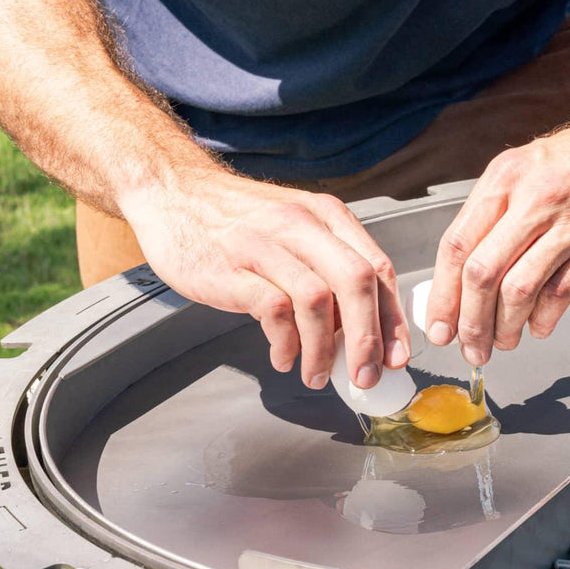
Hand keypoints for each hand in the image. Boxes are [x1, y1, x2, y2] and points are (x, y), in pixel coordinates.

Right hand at [118, 165, 409, 390]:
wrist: (172, 192)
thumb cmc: (234, 219)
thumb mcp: (292, 227)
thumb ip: (325, 267)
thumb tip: (357, 327)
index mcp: (325, 215)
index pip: (377, 267)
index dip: (393, 318)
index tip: (397, 356)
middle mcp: (300, 224)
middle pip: (357, 282)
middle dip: (369, 338)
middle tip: (367, 376)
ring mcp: (264, 244)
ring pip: (317, 300)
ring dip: (324, 349)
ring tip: (318, 375)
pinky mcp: (231, 267)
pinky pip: (273, 311)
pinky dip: (285, 343)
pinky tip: (282, 358)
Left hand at [424, 89, 569, 365]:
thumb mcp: (528, 166)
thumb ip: (497, 213)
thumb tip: (466, 272)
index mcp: (506, 178)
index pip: (457, 245)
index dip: (443, 295)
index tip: (438, 325)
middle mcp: (535, 199)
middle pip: (482, 274)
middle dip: (469, 322)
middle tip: (470, 347)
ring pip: (518, 290)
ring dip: (504, 327)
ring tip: (504, 341)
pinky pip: (560, 294)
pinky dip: (543, 319)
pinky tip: (538, 325)